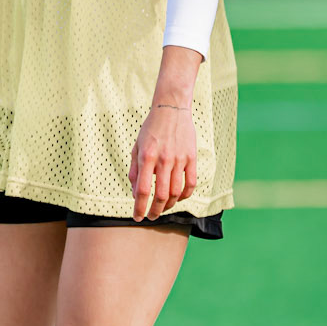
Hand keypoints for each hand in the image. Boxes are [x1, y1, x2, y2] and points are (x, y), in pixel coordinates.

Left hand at [130, 46, 200, 219]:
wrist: (171, 108)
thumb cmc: (151, 129)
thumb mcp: (137, 147)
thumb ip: (135, 171)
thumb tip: (136, 194)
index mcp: (147, 157)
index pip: (143, 190)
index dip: (139, 207)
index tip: (137, 217)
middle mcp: (164, 160)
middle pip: (161, 195)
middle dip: (155, 211)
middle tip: (151, 216)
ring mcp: (179, 159)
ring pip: (177, 192)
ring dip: (169, 205)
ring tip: (163, 208)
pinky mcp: (191, 158)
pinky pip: (191, 183)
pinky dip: (185, 195)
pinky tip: (179, 198)